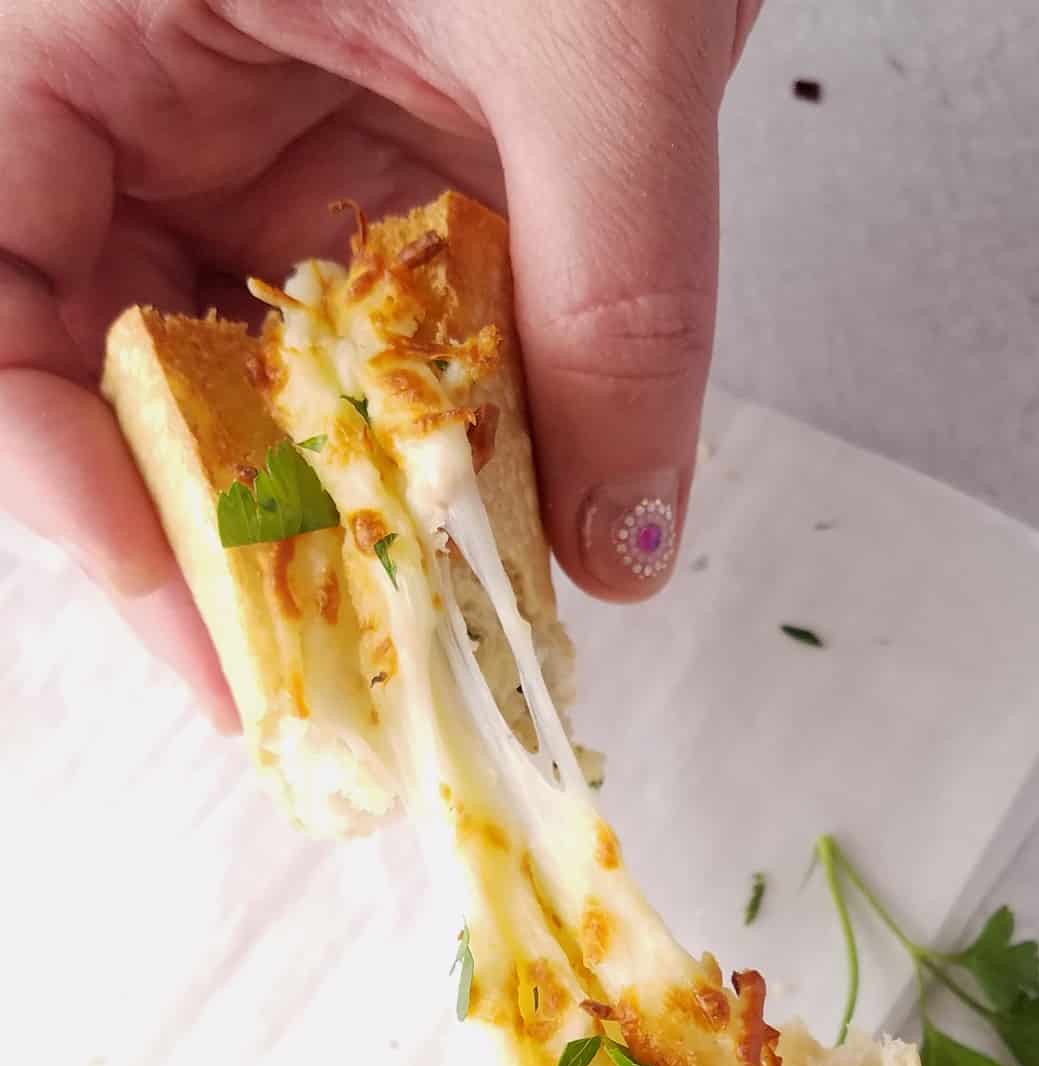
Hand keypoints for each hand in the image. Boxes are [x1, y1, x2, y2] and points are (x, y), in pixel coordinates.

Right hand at [0, 0, 760, 727]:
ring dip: (340, 498)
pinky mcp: (359, 141)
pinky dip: (431, 426)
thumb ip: (617, 295)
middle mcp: (140, 73)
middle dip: (222, 526)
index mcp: (73, 11)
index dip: (57, 478)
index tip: (195, 608)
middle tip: (324, 668)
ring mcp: (250, 114)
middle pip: (110, 359)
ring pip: (249, 365)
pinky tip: (495, 507)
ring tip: (424, 615)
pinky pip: (366, 325)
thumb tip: (622, 538)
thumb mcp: (594, 36)